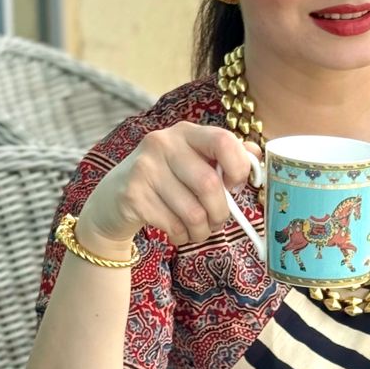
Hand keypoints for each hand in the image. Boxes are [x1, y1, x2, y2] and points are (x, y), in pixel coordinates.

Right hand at [78, 122, 261, 248]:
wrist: (112, 201)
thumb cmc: (164, 182)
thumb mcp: (191, 162)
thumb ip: (223, 157)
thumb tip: (257, 155)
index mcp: (185, 132)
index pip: (224, 141)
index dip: (239, 168)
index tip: (236, 186)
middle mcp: (163, 143)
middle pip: (210, 185)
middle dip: (220, 213)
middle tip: (217, 222)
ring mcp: (144, 168)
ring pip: (193, 212)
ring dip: (202, 231)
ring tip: (197, 231)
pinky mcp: (132, 196)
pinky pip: (174, 225)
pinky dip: (182, 236)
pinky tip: (176, 232)